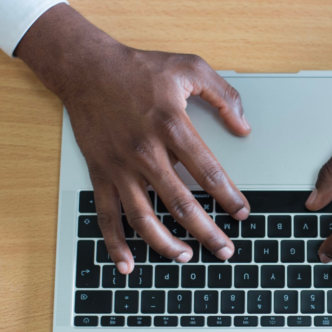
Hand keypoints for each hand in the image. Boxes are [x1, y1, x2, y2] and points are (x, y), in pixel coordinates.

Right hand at [16, 5, 250, 273]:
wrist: (86, 68)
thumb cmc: (139, 68)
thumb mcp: (189, 67)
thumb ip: (223, 96)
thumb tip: (244, 127)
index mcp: (172, 126)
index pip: (208, 173)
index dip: (229, 197)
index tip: (242, 213)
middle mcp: (146, 152)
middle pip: (181, 204)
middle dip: (207, 232)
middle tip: (225, 251)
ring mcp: (120, 167)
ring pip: (144, 217)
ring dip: (166, 244)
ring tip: (187, 257)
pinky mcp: (100, 173)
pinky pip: (106, 215)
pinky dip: (115, 243)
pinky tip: (127, 263)